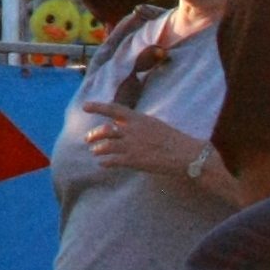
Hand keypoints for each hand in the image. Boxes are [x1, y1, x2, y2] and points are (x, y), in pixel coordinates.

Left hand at [78, 101, 206, 175]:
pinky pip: (113, 161)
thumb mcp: (153, 124)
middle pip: (106, 130)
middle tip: (88, 138)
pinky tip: (102, 164)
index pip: (114, 109)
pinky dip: (105, 162)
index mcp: (138, 118)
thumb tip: (122, 123)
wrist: (184, 154)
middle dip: (94, 134)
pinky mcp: (134, 160)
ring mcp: (132, 146)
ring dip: (97, 149)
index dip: (98, 107)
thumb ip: (137, 123)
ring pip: (107, 146)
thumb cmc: (171, 139)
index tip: (85, 106)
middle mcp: (132, 130)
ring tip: (94, 151)